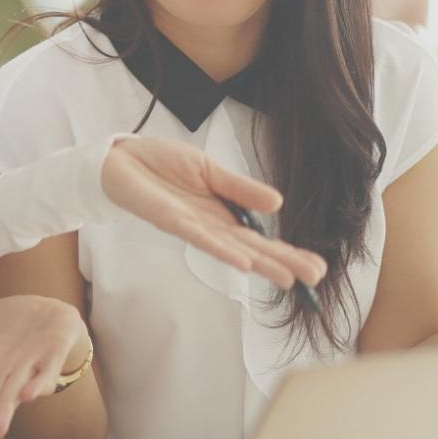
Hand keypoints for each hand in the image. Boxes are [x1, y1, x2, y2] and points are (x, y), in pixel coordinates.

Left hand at [100, 136, 325, 287]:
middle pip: (253, 249)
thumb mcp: (210, 170)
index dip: (287, 251)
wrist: (120, 158)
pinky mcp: (170, 220)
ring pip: (231, 249)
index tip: (317, 266)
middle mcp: (209, 227)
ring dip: (259, 264)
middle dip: (283, 263)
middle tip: (315, 280)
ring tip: (287, 279)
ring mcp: (191, 226)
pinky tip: (242, 261)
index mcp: (221, 214)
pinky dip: (222, 249)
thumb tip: (278, 202)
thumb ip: (241, 188)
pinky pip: (199, 237)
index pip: (260, 238)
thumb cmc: (161, 165)